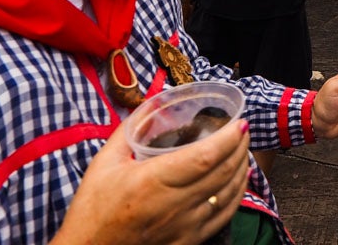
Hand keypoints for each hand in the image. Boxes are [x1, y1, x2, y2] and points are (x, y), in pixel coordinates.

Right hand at [51, 116, 249, 244]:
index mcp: (153, 181)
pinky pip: (222, 216)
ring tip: (243, 150)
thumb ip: (129, 131)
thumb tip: (150, 106)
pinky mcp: (188, 241)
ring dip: (241, 169)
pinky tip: (239, 181)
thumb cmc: (93, 209)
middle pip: (222, 173)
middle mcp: (174, 205)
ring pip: (227, 194)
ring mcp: (184, 226)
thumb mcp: (104, 163)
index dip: (228, 139)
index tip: (240, 123)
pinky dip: (236, 195)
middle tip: (243, 131)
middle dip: (239, 148)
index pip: (205, 157)